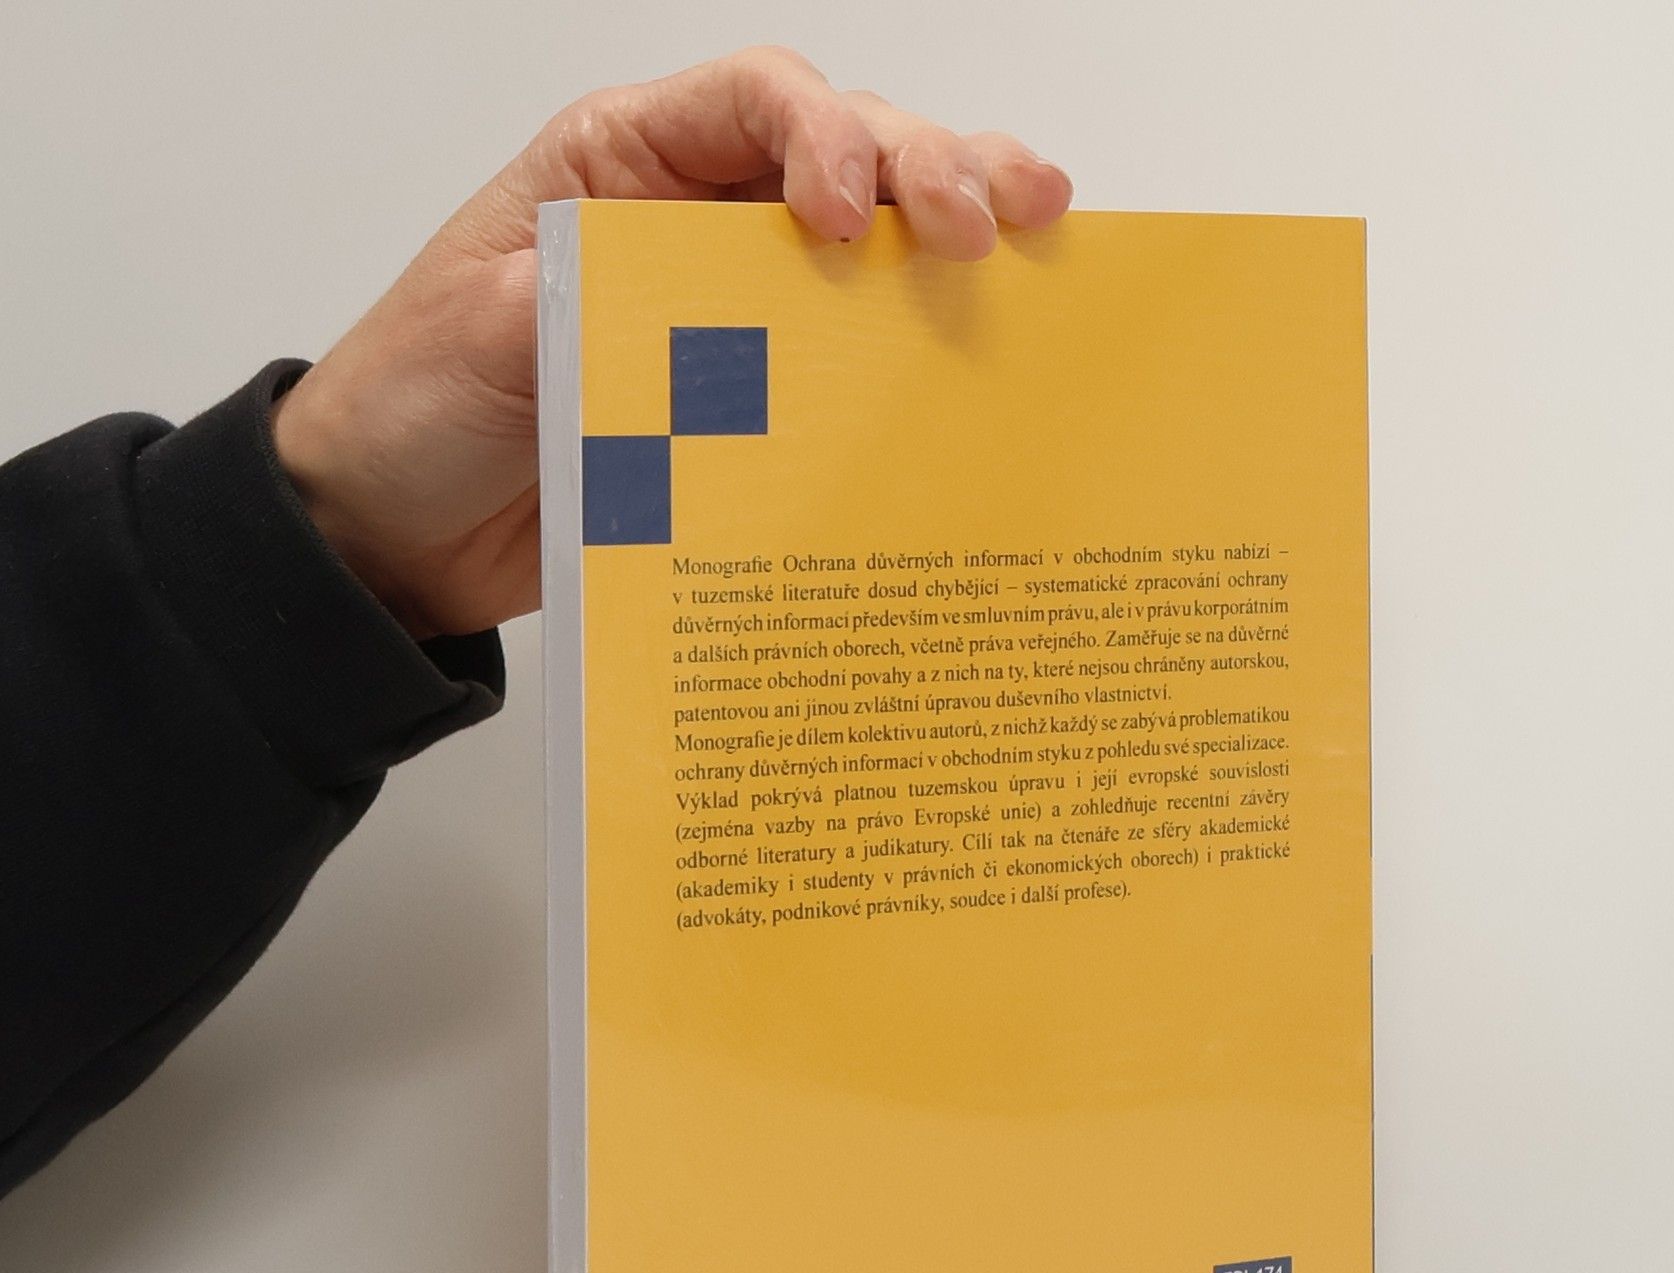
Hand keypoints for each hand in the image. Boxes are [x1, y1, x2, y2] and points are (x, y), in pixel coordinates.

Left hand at [271, 47, 1073, 637]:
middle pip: (841, 152)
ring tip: (1036, 241)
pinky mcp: (752, 394)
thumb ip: (596, 304)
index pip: (749, 102)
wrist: (396, 529)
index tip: (848, 215)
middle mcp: (692, 216)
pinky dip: (918, 343)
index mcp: (621, 164)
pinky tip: (984, 341)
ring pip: (869, 242)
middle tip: (992, 222)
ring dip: (955, 230)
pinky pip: (847, 355)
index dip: (822, 135)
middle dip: (929, 168)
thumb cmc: (416, 409)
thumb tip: (709, 320)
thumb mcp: (488, 334)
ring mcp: (731, 306)